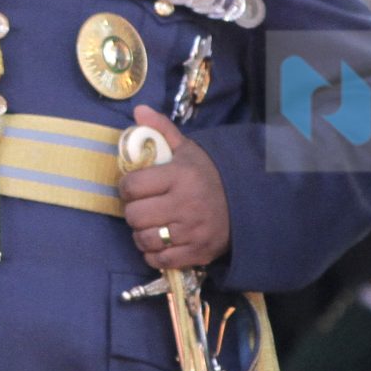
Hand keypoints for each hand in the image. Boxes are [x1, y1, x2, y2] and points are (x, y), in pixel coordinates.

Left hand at [119, 105, 230, 270]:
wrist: (244, 202)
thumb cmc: (207, 175)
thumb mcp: (187, 149)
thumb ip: (161, 130)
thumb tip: (138, 110)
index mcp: (180, 176)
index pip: (133, 186)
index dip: (126, 187)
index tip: (132, 187)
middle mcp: (186, 204)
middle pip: (135, 215)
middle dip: (132, 211)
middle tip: (140, 207)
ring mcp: (192, 232)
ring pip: (144, 240)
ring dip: (141, 233)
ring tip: (148, 224)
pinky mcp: (197, 253)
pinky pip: (160, 260)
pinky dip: (153, 254)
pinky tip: (158, 242)